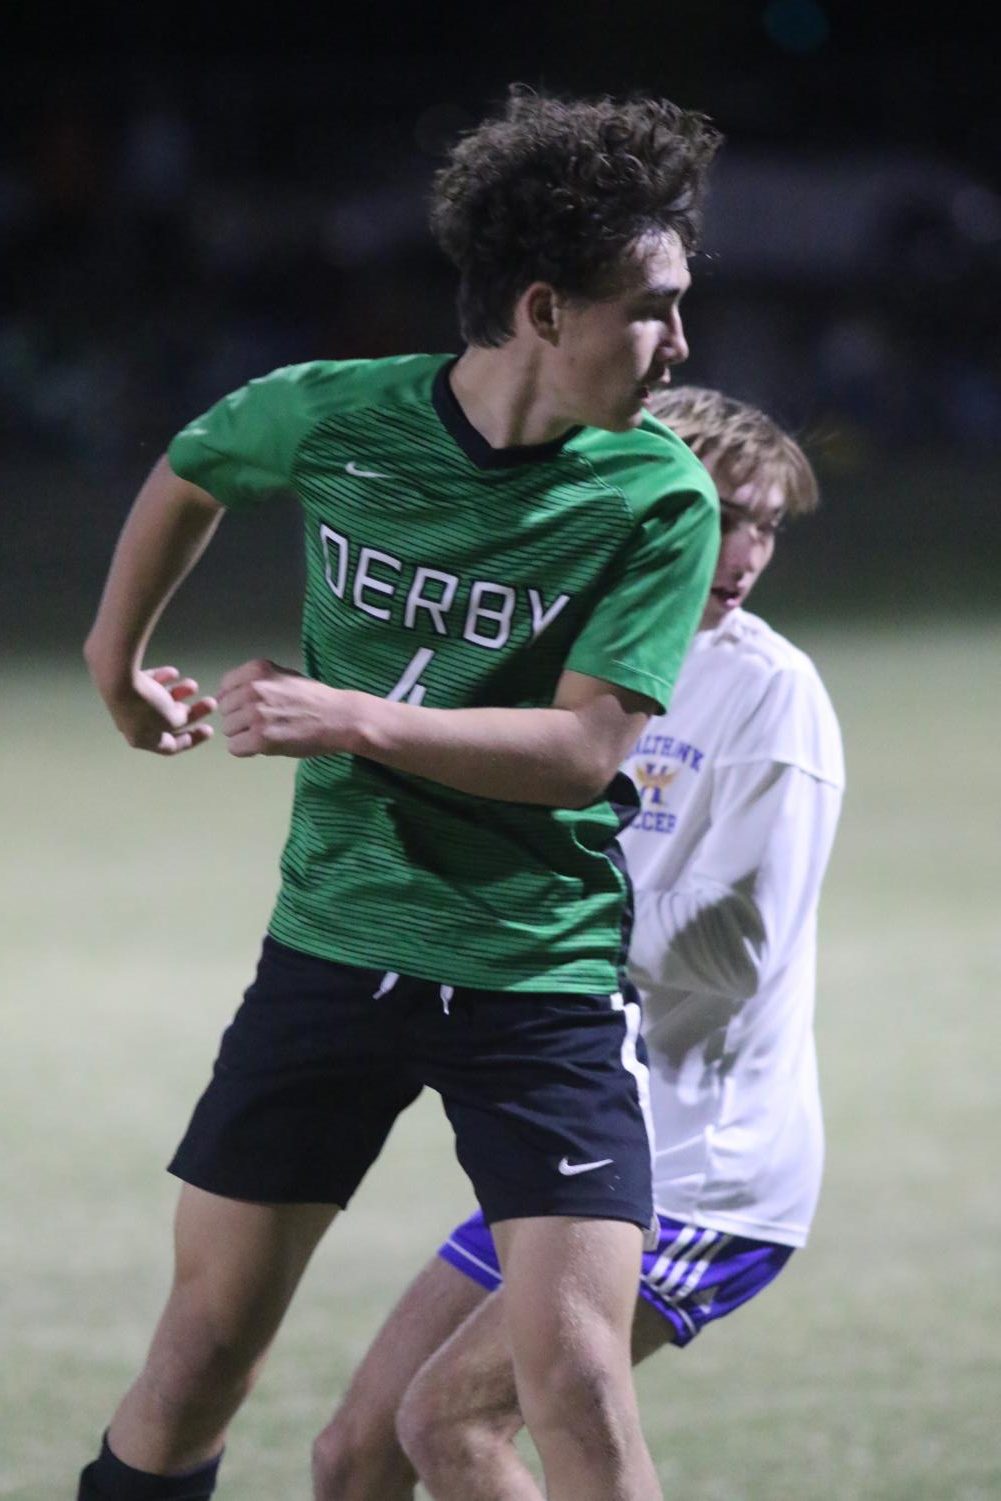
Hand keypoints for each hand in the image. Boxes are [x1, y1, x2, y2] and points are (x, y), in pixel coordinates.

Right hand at [104, 665, 216, 754]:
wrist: (118, 676)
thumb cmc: (147, 703)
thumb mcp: (172, 719)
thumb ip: (181, 720)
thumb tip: (182, 715)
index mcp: (141, 739)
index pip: (170, 746)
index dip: (192, 739)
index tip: (210, 730)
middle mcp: (131, 724)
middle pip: (167, 721)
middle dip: (191, 712)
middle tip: (211, 703)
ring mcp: (127, 703)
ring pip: (159, 700)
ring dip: (179, 693)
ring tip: (193, 685)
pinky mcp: (124, 683)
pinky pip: (148, 683)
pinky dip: (162, 678)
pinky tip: (173, 672)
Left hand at [217, 659, 357, 758]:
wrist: (339, 718)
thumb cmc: (313, 698)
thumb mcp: (282, 676)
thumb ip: (254, 682)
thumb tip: (223, 696)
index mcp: (257, 670)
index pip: (225, 687)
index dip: (236, 700)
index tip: (252, 707)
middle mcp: (253, 689)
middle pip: (225, 710)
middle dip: (240, 718)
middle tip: (265, 722)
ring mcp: (256, 714)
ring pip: (229, 730)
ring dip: (244, 735)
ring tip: (268, 733)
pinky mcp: (261, 738)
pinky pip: (234, 748)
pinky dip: (247, 750)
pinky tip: (265, 745)